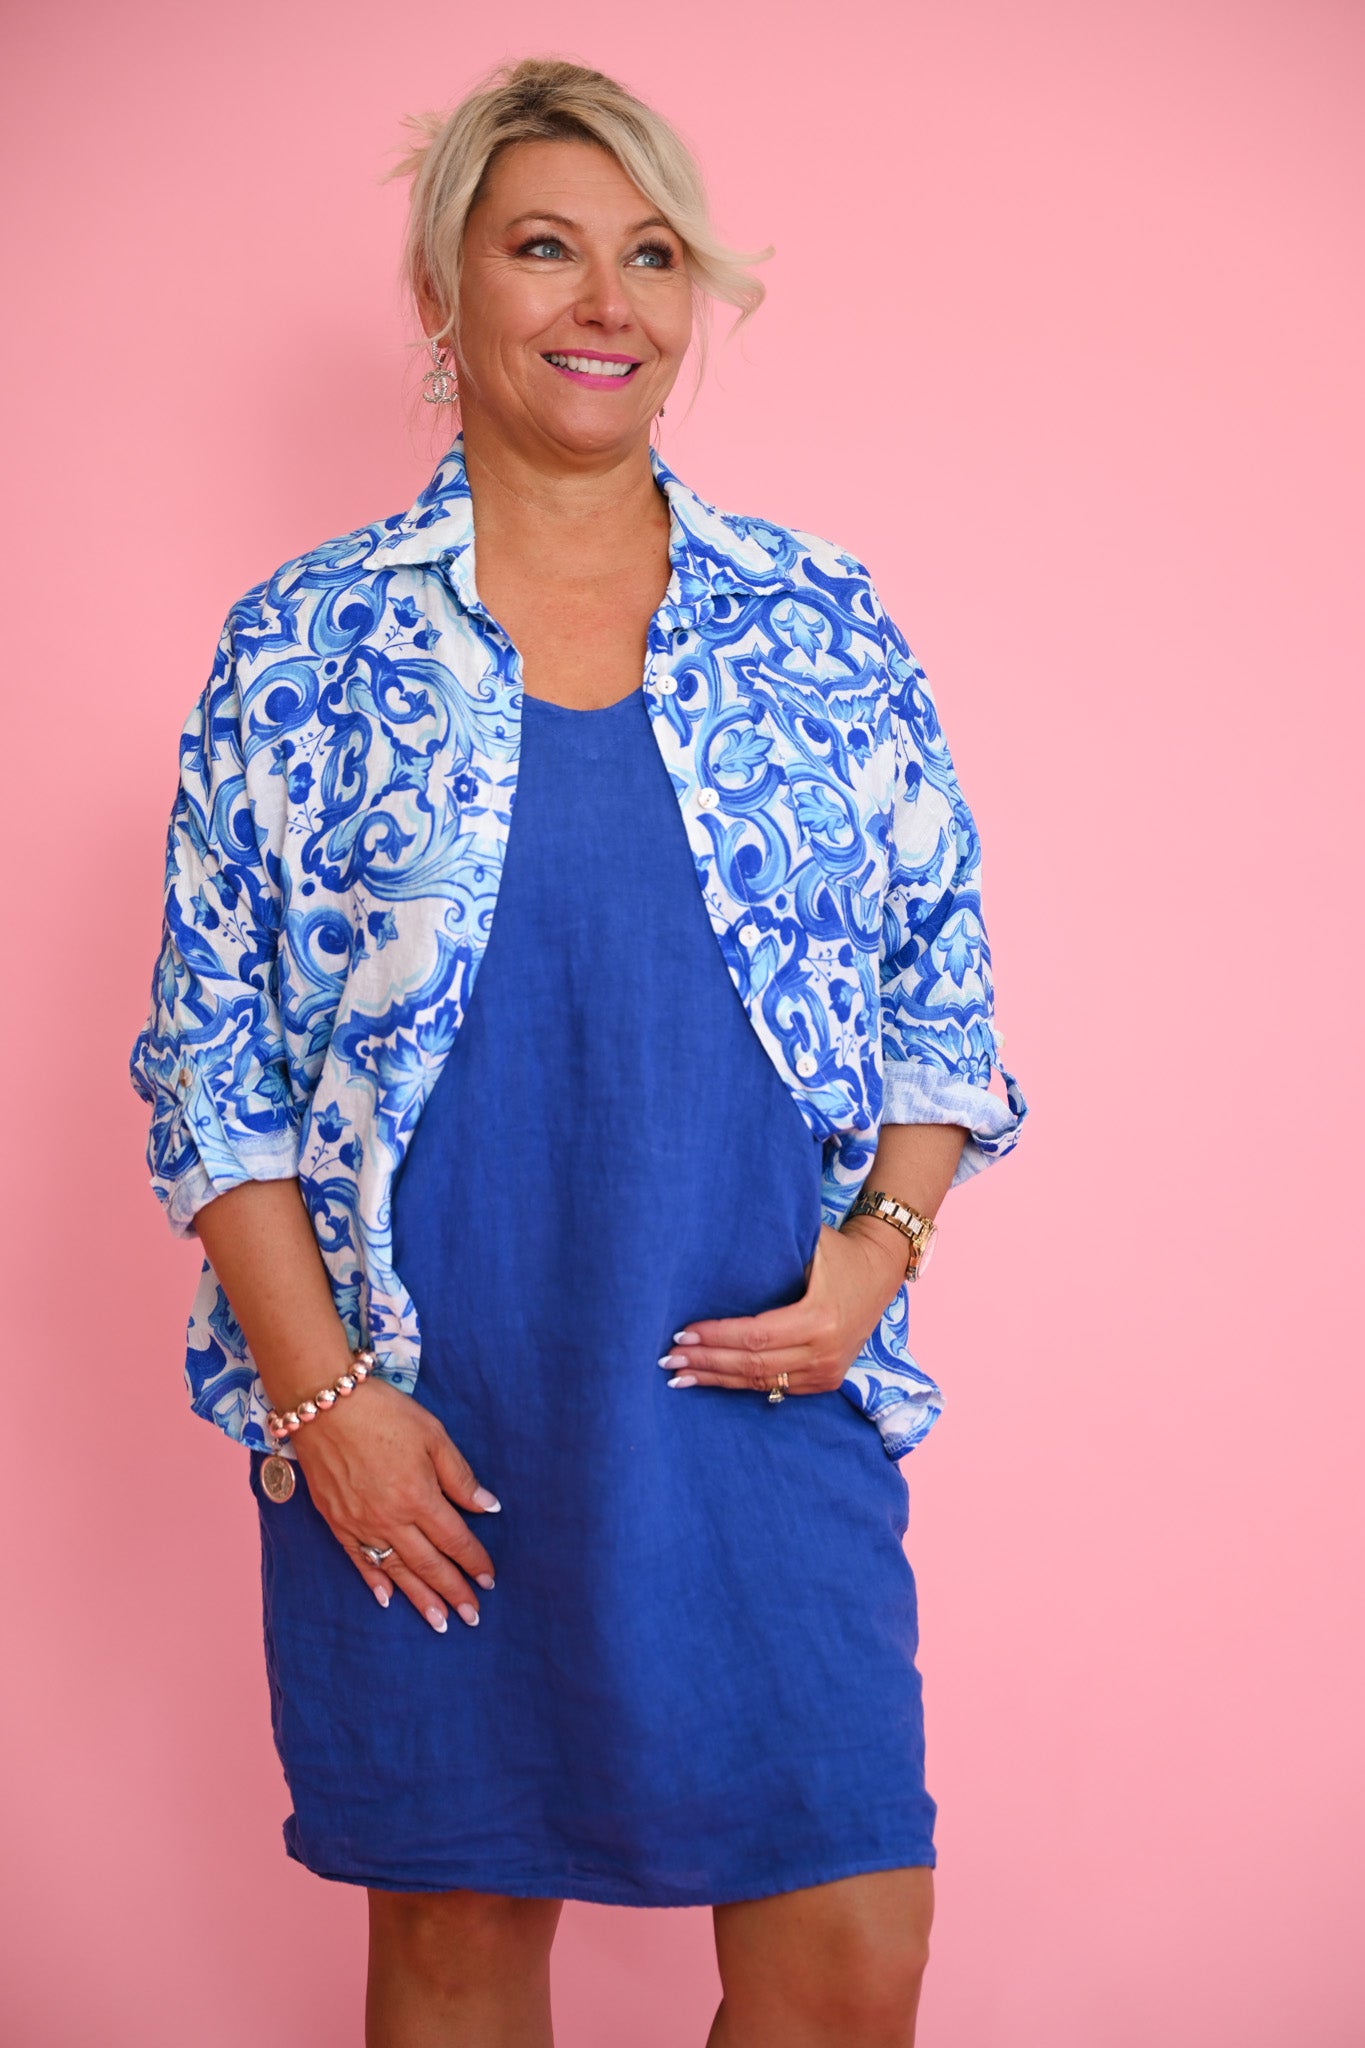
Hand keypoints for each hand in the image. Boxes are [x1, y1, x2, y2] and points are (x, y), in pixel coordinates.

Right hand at [289, 1379, 500, 1631]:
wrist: (323, 1404)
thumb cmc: (384, 1412)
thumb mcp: (433, 1435)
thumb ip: (460, 1476)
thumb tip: (488, 1507)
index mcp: (420, 1497)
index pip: (455, 1539)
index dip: (474, 1561)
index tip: (489, 1581)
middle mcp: (391, 1519)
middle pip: (429, 1564)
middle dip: (453, 1592)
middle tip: (472, 1617)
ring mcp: (361, 1524)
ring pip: (396, 1571)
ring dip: (420, 1598)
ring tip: (438, 1622)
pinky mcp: (336, 1522)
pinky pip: (359, 1560)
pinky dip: (375, 1582)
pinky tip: (388, 1599)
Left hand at [659, 1220, 907, 1395]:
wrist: (881, 1272)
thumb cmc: (837, 1251)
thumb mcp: (809, 1242)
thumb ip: (769, 1249)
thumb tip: (711, 1245)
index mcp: (820, 1318)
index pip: (755, 1336)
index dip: (716, 1337)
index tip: (681, 1333)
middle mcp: (826, 1352)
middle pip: (753, 1364)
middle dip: (707, 1363)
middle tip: (667, 1359)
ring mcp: (828, 1371)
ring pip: (762, 1382)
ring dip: (717, 1380)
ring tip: (680, 1376)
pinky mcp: (827, 1380)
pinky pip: (777, 1388)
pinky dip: (742, 1384)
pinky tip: (713, 1381)